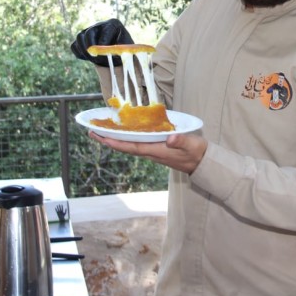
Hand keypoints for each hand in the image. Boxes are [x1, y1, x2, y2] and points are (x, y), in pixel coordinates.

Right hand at [71, 18, 133, 65]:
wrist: (117, 55)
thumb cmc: (123, 51)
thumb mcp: (125, 50)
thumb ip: (119, 51)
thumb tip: (108, 53)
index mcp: (113, 24)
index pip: (106, 30)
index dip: (103, 41)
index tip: (103, 52)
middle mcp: (99, 25)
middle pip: (89, 32)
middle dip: (91, 46)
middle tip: (94, 58)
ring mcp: (88, 31)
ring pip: (79, 38)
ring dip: (84, 50)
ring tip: (93, 59)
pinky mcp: (81, 40)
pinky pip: (74, 46)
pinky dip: (79, 53)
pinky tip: (88, 58)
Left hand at [89, 132, 206, 173]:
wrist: (203, 163)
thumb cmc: (197, 153)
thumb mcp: (192, 145)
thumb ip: (181, 141)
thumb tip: (170, 139)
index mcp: (157, 151)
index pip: (133, 147)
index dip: (117, 142)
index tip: (103, 138)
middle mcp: (152, 152)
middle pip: (126, 147)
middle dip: (109, 140)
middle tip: (92, 132)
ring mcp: (153, 152)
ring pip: (129, 146)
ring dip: (114, 139)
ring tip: (101, 132)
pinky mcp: (156, 149)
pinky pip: (136, 144)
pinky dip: (125, 139)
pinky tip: (121, 133)